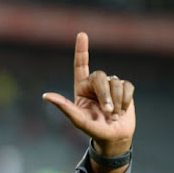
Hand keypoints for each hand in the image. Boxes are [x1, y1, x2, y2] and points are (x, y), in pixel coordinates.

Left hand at [42, 33, 134, 157]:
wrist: (113, 137)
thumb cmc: (93, 129)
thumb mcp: (77, 119)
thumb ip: (63, 106)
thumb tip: (45, 95)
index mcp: (81, 87)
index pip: (80, 65)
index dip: (81, 49)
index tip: (82, 34)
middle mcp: (95, 84)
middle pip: (101, 76)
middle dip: (105, 95)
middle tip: (108, 112)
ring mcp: (111, 85)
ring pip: (116, 82)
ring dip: (117, 101)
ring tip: (113, 115)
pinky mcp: (125, 89)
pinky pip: (127, 86)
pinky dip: (126, 100)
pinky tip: (122, 110)